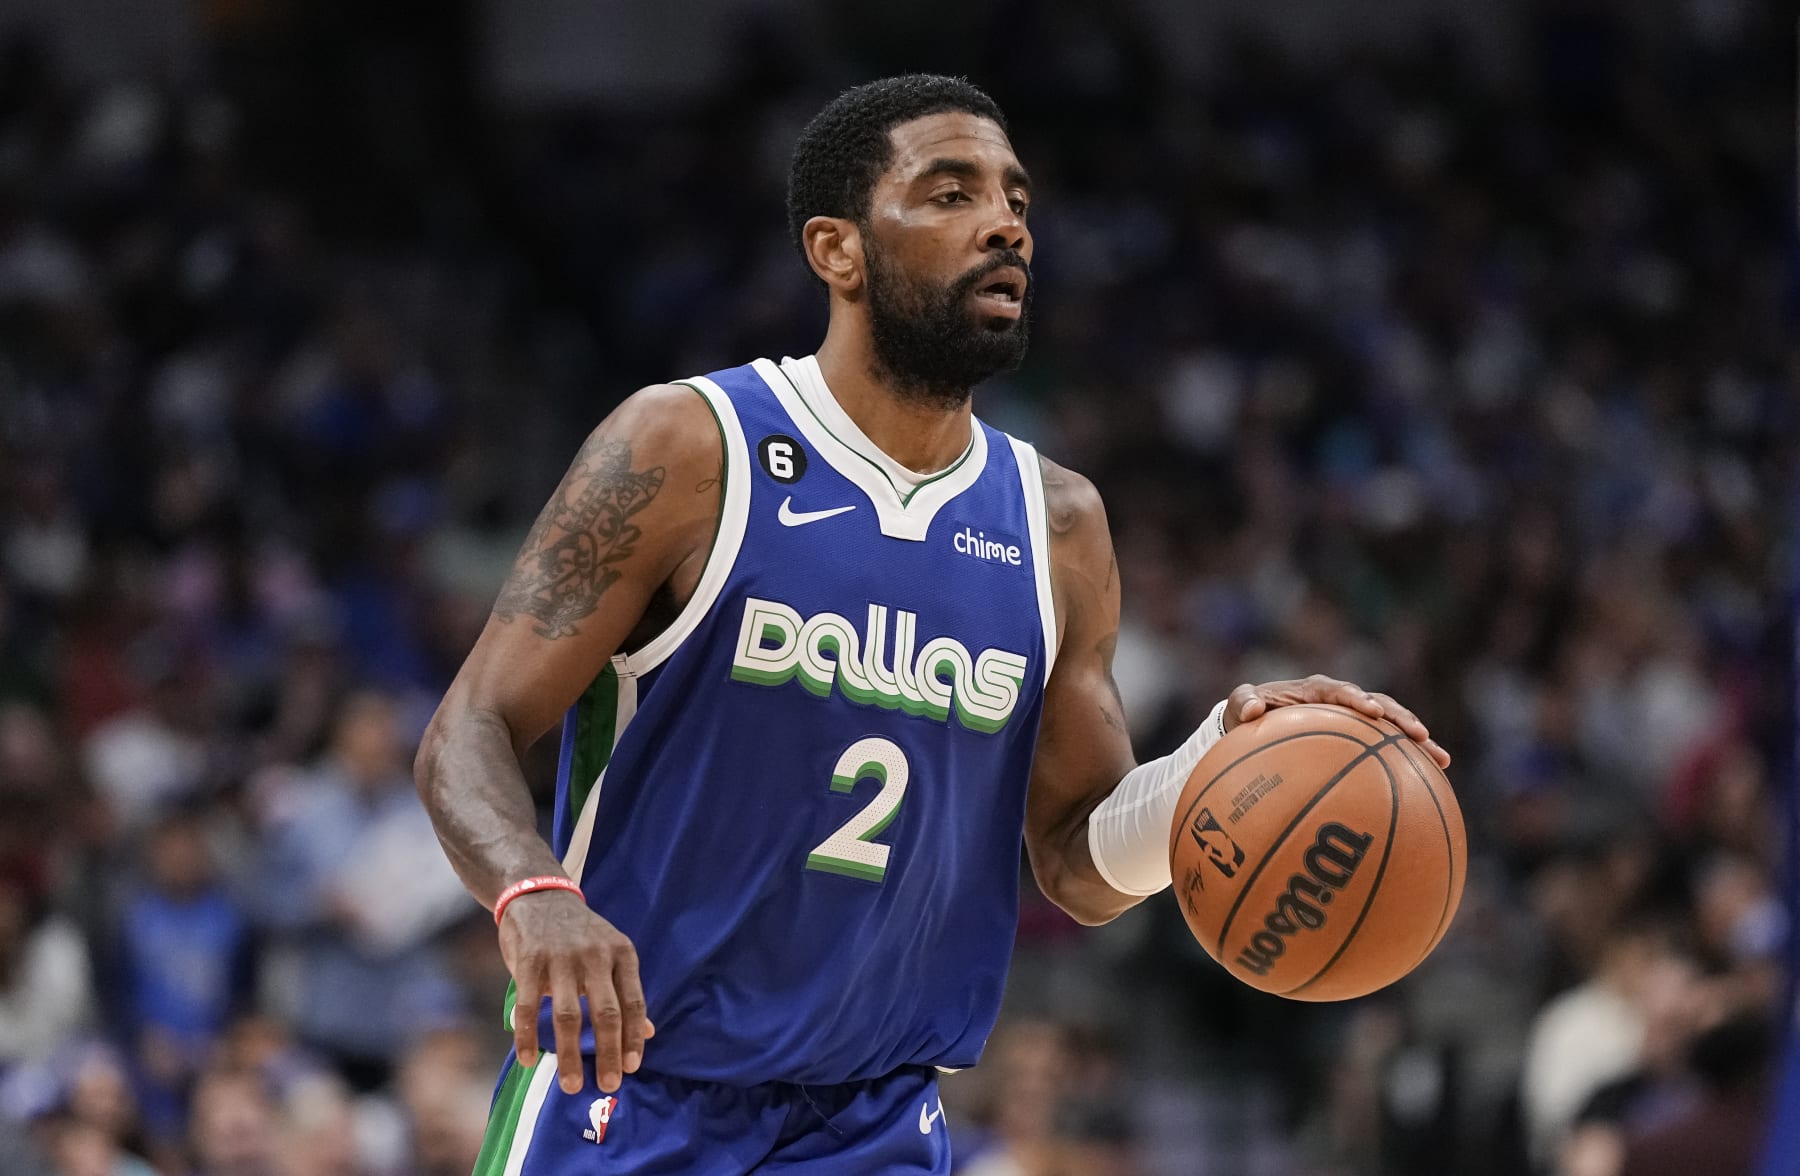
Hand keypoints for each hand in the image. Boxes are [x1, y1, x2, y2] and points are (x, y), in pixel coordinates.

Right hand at [499, 889, 654, 1094]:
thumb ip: (625, 990)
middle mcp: (595, 955)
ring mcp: (561, 958)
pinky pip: (529, 1007)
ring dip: (569, 1054)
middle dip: (609, 1053)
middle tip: (609, 1084)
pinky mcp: (530, 962)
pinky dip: (527, 1036)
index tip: (634, 1067)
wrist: (539, 894)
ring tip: (573, 1084)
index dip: (634, 1037)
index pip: (634, 1002)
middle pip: (606, 1013)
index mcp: (621, 953)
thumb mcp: (611, 952)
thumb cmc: (579, 933)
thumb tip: (648, 1031)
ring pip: (568, 1015)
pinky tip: (528, 1060)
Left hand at [1224, 675, 1450, 768]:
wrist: (1256, 727)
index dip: (1357, 699)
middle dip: (1401, 718)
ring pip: (1392, 728)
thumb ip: (1243, 703)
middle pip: (1380, 706)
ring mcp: (1354, 721)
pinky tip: (1433, 784)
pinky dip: (1408, 763)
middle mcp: (1341, 701)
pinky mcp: (1360, 740)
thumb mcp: (1239, 706)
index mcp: (1317, 690)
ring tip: (1440, 758)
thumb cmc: (1248, 715)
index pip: (1341, 691)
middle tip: (1420, 735)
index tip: (1370, 711)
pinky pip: (1387, 750)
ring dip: (1416, 740)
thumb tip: (1252, 710)